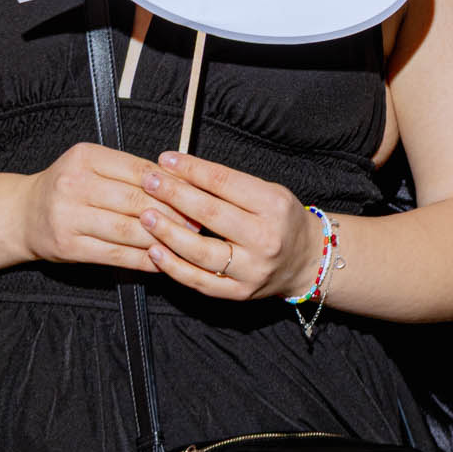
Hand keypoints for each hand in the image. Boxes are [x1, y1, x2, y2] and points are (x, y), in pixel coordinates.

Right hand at [17, 142, 184, 272]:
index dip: (171, 184)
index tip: (194, 194)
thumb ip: (128, 171)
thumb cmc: (66, 187)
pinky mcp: (68, 247)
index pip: (139, 170)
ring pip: (127, 230)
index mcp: (85, 157)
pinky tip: (160, 260)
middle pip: (136, 200)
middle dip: (171, 213)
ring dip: (161, 238)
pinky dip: (142, 259)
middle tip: (196, 221)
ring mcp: (69, 218)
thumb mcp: (91, 165)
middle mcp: (74, 185)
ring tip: (185, 241)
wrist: (23, 214)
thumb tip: (178, 182)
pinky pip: (115, 255)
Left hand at [139, 151, 323, 300]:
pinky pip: (200, 281)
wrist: (307, 260)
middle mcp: (265, 238)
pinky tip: (154, 250)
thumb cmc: (282, 220)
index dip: (192, 169)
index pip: (225, 182)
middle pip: (211, 214)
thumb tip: (182, 172)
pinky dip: (173, 267)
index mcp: (274, 205)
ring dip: (168, 232)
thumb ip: (229, 186)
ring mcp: (252, 269)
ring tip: (145, 215)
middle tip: (149, 181)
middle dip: (174, 195)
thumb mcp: (269, 192)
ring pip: (201, 251)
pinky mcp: (239, 292)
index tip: (167, 159)